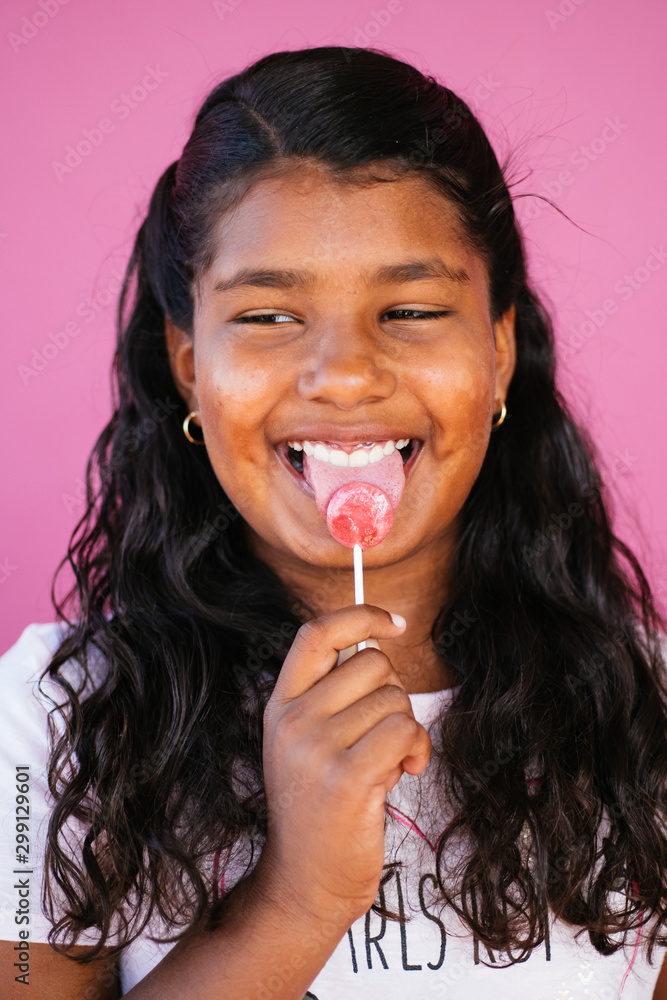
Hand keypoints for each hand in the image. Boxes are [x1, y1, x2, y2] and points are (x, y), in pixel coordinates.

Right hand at [255, 604, 431, 929]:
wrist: (303, 884)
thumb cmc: (318, 811)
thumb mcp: (304, 744)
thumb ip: (330, 696)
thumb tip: (378, 644)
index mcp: (280, 704)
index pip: (316, 633)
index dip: (360, 615)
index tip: (394, 623)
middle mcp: (293, 720)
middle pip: (373, 663)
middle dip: (394, 693)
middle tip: (383, 733)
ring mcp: (317, 748)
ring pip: (396, 699)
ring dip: (406, 729)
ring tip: (387, 762)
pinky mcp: (349, 777)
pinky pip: (405, 730)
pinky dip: (417, 749)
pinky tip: (404, 771)